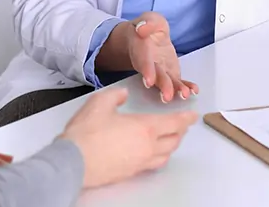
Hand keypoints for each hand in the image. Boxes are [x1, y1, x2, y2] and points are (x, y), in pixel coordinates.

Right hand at [60, 87, 199, 188]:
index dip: (186, 118)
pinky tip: (150, 154)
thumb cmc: (87, 133)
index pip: (174, 123)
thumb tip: (122, 95)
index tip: (194, 115)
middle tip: (182, 125)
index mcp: (145, 128)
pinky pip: (152, 165)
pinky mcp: (130, 173)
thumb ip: (115, 96)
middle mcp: (147, 147)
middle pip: (174, 141)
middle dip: (180, 131)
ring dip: (171, 146)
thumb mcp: (99, 103)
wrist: (74, 161)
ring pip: (165, 155)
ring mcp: (140, 163)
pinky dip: (158, 157)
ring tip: (169, 139)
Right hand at [127, 12, 199, 102]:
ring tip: (184, 94)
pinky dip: (184, 87)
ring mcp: (160, 71)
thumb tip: (142, 29)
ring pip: (166, 82)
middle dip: (162, 86)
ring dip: (174, 90)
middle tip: (167, 96)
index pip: (143, 61)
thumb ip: (147, 23)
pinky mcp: (170, 73)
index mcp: (141, 50)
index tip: (149, 80)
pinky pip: (177, 81)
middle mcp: (149, 64)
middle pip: (155, 76)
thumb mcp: (148, 18)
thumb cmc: (147, 28)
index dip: (147, 71)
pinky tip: (192, 90)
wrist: (145, 36)